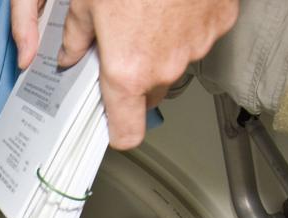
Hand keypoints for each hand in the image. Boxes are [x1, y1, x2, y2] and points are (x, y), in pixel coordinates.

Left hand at [9, 0, 237, 148]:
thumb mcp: (82, 1)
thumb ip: (72, 38)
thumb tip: (67, 56)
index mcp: (127, 71)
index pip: (126, 134)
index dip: (116, 129)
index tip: (109, 120)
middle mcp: (165, 68)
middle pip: (147, 96)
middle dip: (132, 78)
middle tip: (119, 43)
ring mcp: (197, 46)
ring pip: (173, 64)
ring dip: (160, 49)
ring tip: (146, 12)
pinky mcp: (220, 22)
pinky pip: (198, 36)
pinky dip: (185, 25)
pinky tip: (172, 1)